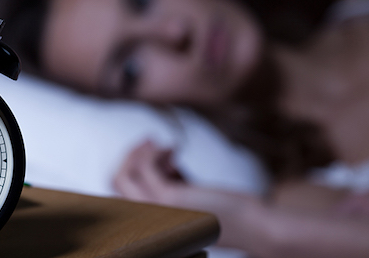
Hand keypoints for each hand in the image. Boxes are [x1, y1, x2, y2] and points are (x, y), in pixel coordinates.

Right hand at [113, 139, 254, 211]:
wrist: (252, 227)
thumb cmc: (224, 209)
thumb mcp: (189, 193)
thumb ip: (171, 179)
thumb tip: (160, 155)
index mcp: (151, 219)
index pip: (121, 190)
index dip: (130, 165)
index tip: (148, 150)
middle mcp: (148, 219)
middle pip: (116, 180)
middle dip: (130, 155)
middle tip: (150, 142)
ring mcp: (156, 211)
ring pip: (124, 174)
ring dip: (141, 151)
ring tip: (164, 146)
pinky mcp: (168, 200)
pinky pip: (146, 167)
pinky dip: (156, 151)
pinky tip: (175, 148)